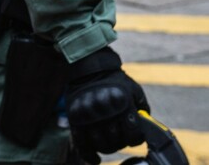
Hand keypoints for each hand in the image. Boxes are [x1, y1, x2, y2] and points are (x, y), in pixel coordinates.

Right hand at [66, 47, 148, 163]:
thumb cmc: (116, 81)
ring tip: (108, 142)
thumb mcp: (135, 92)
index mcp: (122, 104)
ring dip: (107, 147)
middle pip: (116, 142)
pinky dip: (88, 155)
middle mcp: (104, 111)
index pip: (133, 135)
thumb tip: (147, 131)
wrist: (89, 67)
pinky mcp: (75, 118)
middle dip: (120, 142)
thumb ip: (142, 111)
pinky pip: (81, 143)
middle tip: (120, 136)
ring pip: (100, 145)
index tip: (134, 135)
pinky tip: (95, 159)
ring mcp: (88, 115)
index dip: (136, 139)